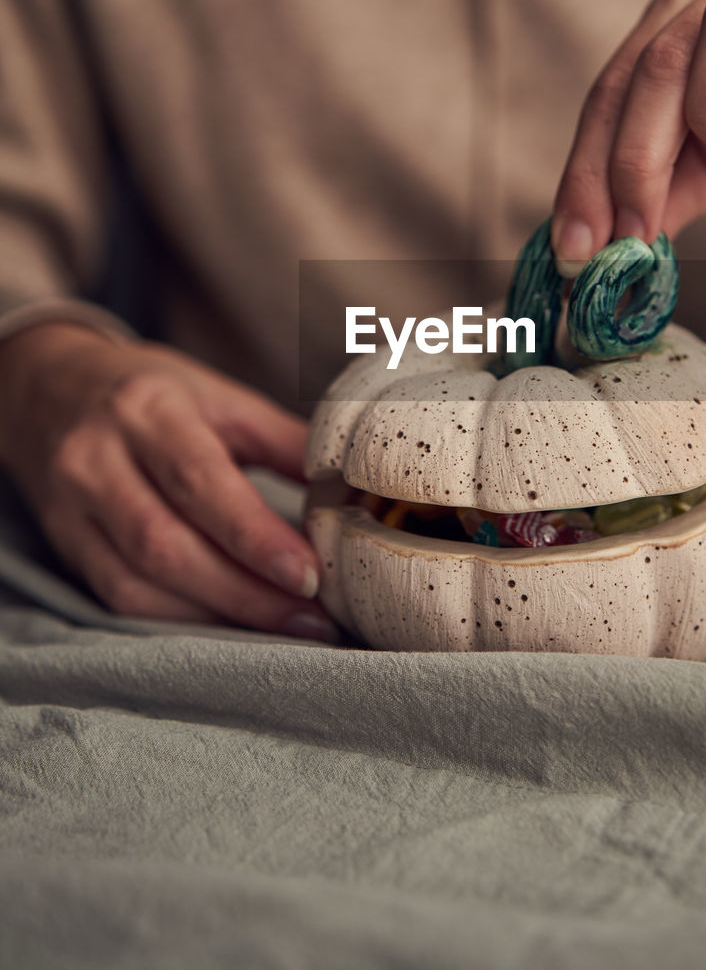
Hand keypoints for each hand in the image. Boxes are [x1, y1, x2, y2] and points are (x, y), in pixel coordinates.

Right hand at [0, 323, 339, 641]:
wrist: (49, 388)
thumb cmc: (152, 392)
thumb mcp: (219, 396)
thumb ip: (283, 440)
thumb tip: (348, 488)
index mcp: (148, 410)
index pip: (200, 483)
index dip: (256, 538)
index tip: (309, 575)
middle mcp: (98, 458)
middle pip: (167, 544)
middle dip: (246, 592)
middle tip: (311, 615)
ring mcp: (72, 506)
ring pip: (140, 583)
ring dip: (218, 615)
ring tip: (285, 626)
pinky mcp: (63, 544)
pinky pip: (119, 598)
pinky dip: (180, 618)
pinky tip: (229, 623)